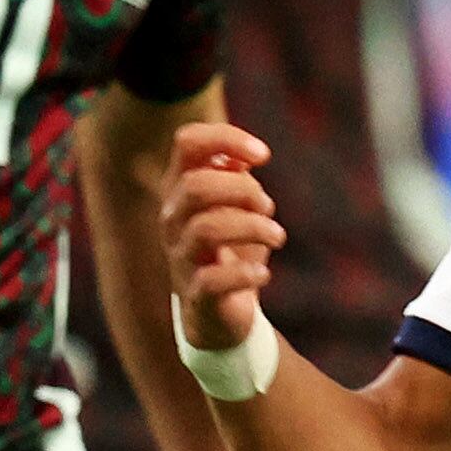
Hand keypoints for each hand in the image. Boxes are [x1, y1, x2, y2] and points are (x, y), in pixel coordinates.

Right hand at [159, 120, 284, 356]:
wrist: (222, 312)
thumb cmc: (233, 248)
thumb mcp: (239, 205)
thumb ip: (238, 175)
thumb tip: (244, 157)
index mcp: (181, 188)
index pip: (187, 142)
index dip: (225, 138)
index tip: (264, 155)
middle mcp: (172, 219)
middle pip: (196, 185)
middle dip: (244, 190)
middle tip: (268, 207)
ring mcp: (180, 257)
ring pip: (207, 228)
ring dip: (254, 228)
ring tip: (277, 236)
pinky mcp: (197, 294)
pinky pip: (214, 279)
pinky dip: (247, 273)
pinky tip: (263, 274)